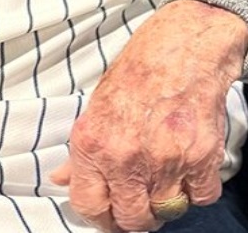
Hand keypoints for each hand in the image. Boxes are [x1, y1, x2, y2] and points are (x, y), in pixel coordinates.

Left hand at [52, 0, 247, 231]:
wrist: (180, 49)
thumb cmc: (135, 73)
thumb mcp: (95, 107)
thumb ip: (81, 152)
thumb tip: (62, 179)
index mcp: (93, 144)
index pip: (88, 205)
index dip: (97, 216)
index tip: (105, 213)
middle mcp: (127, 158)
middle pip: (131, 220)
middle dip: (132, 217)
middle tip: (135, 204)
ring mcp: (166, 161)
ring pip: (166, 212)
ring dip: (164, 204)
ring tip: (159, 183)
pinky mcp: (201, 159)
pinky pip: (200, 197)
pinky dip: (195, 190)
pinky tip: (185, 170)